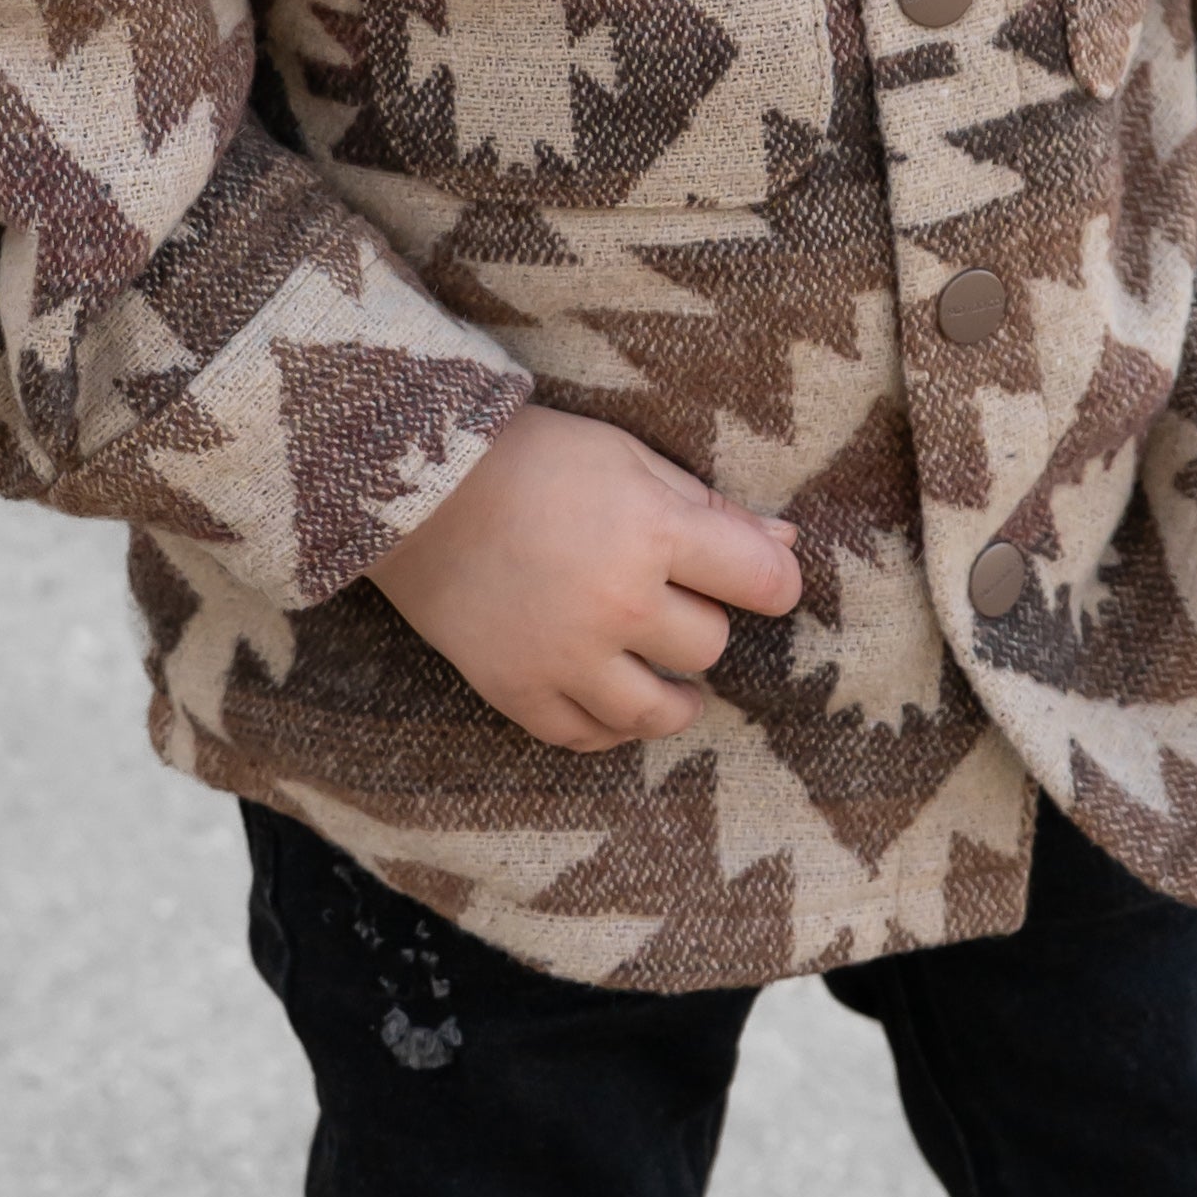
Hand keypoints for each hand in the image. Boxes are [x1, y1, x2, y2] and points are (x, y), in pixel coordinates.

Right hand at [371, 406, 802, 750]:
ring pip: (659, 711)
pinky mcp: (517, 692)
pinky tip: (614, 700)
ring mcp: (565, 657)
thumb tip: (785, 543)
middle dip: (700, 620)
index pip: (763, 582)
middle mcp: (617, 604)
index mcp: (653, 532)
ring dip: (675, 697)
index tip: (763, 580)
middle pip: (708, 645)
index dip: (775, 581)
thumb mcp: (628, 459)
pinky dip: (609, 725)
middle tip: (675, 602)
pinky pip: (586, 737)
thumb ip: (708, 508)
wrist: (411, 488)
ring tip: (674, 683)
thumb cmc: (530, 459)